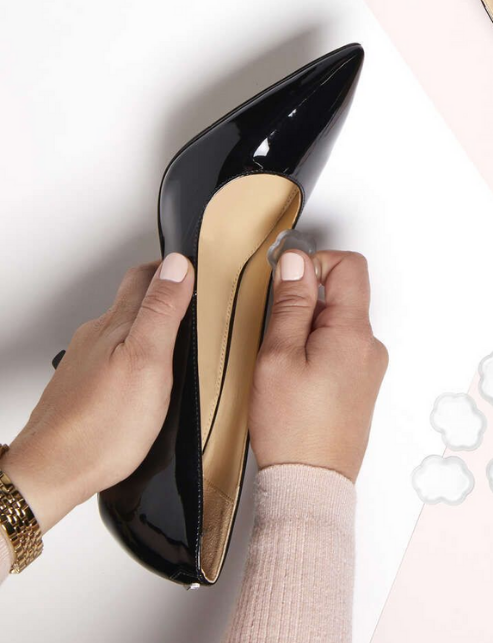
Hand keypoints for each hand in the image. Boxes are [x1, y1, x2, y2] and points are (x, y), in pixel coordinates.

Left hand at [1, 254, 193, 532]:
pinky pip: (113, 359)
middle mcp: (97, 337)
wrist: (52, 473)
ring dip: (148, 328)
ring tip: (175, 339)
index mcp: (117, 324)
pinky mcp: (83, 387)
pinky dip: (134, 357)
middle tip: (191, 298)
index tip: (195, 269)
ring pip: (122, 331)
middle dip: (162, 295)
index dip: (171, 268)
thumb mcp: (148, 361)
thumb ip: (162, 311)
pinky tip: (146, 378)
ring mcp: (86, 363)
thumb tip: (176, 264)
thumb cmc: (102, 426)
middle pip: (132, 301)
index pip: (145, 277)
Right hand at [250, 250, 387, 481]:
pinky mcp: (362, 383)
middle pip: (344, 294)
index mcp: (354, 333)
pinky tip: (297, 378)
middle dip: (307, 301)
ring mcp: (369, 366)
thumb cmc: (292, 427)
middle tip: (278, 332)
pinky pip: (341, 347)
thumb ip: (291, 303)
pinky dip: (317, 348)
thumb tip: (297, 262)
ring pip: (339, 322)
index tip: (287, 278)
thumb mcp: (278, 355)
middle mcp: (370, 346)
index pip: (350, 267)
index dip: (316, 262)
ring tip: (286, 364)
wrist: (311, 483)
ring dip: (310, 328)